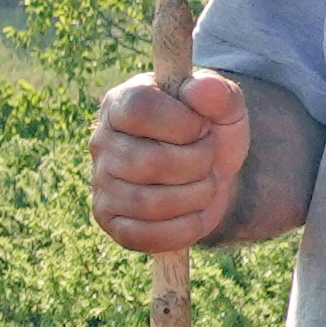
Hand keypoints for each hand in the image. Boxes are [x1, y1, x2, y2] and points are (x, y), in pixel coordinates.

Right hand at [90, 68, 247, 251]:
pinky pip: (143, 236)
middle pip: (148, 162)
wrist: (210, 172)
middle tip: (207, 157)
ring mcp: (101, 184)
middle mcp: (101, 142)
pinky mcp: (110, 221)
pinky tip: (195, 214)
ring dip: (195, 197)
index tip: (201, 126)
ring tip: (205, 184)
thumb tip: (200, 90)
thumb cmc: (209, 132)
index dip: (181, 122)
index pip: (139, 109)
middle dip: (196, 163)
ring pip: (148, 203)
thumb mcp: (224, 106)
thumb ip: (217, 92)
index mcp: (122, 102)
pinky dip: (182, 230)